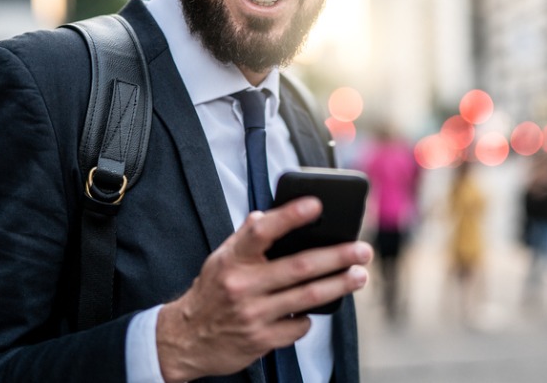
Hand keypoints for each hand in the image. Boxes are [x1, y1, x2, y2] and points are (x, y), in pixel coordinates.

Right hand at [155, 197, 372, 381]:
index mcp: (232, 259)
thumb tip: (266, 215)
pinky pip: (298, 326)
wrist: (184, 340)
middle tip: (362, 250)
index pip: (261, 230)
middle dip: (337, 256)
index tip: (317, 205)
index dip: (290, 216)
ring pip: (307, 297)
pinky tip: (316, 308)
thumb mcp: (221, 260)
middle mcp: (242, 285)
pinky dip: (311, 316)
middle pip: (299, 266)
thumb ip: (245, 239)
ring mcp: (252, 315)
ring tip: (359, 276)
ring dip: (339, 285)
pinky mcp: (261, 340)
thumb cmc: (211, 293)